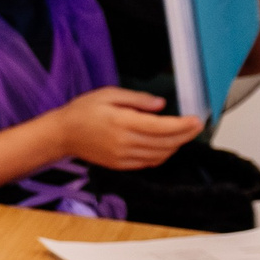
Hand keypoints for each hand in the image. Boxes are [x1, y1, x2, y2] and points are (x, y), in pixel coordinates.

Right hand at [50, 87, 202, 170]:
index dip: (182, 125)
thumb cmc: (83, 111)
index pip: (161, 126)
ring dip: (176, 145)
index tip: (196, 120)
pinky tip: (167, 146)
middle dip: (185, 135)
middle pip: (165, 142)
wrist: (62, 134)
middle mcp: (124, 142)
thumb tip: (160, 105)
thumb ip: (136, 99)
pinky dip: (163, 155)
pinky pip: (149, 162)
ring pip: (160, 154)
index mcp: (122, 122)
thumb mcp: (108, 94)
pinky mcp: (121, 165)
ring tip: (184, 134)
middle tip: (197, 126)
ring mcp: (123, 156)